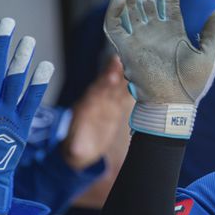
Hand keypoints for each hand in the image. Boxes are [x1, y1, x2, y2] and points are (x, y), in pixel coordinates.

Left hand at [62, 56, 133, 171]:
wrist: (81, 151)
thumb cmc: (78, 151)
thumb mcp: (76, 152)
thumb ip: (78, 149)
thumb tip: (79, 152)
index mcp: (84, 112)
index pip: (94, 95)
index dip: (102, 86)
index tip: (111, 77)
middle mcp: (94, 104)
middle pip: (104, 86)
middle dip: (113, 74)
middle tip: (121, 62)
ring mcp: (104, 104)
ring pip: (114, 86)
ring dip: (121, 74)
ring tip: (132, 62)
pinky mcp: (113, 107)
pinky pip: (122, 93)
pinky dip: (129, 83)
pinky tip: (139, 74)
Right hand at [104, 0, 214, 138]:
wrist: (174, 106)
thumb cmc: (192, 85)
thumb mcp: (209, 54)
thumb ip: (214, 30)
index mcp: (173, 31)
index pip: (169, 0)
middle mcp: (154, 31)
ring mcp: (139, 39)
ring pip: (129, 6)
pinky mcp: (126, 50)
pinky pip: (114, 28)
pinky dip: (114, 12)